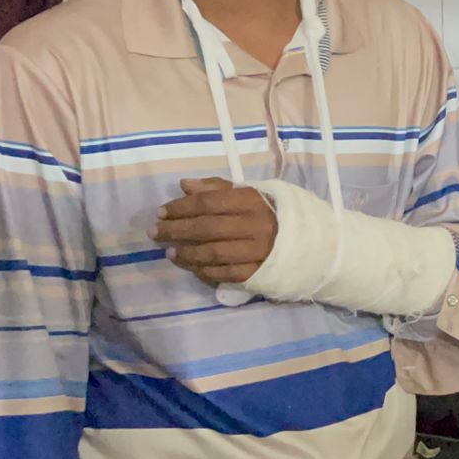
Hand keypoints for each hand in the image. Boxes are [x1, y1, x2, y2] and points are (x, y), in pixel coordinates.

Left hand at [152, 179, 277, 284]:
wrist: (304, 240)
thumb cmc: (268, 212)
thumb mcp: (246, 194)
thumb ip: (215, 188)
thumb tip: (183, 185)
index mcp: (253, 201)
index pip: (208, 202)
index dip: (180, 207)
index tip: (160, 212)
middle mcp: (256, 225)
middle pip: (207, 228)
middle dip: (175, 230)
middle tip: (154, 233)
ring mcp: (259, 251)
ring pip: (213, 253)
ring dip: (186, 254)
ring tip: (169, 252)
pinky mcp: (258, 272)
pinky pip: (224, 273)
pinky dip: (203, 271)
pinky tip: (190, 266)